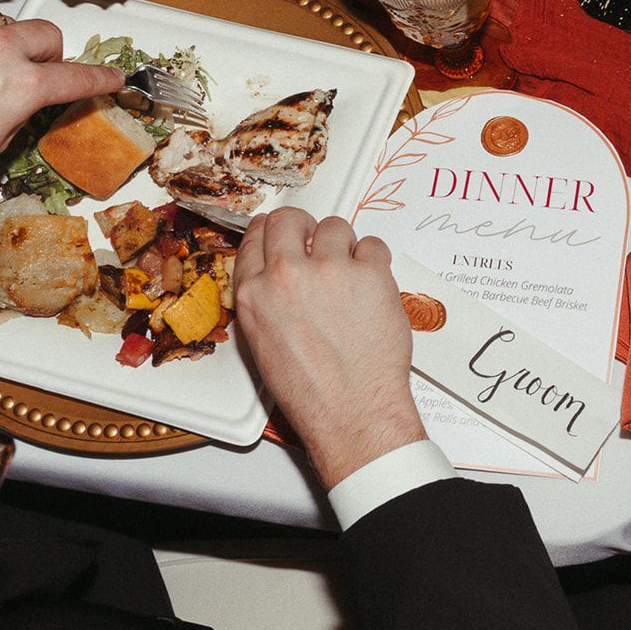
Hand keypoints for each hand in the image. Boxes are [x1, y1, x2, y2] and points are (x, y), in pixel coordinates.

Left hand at [0, 9, 123, 200]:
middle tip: (32, 72)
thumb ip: (21, 109)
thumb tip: (25, 97)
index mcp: (21, 85)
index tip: (110, 77)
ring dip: (0, 43)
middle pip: (46, 34)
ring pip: (0, 23)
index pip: (77, 77)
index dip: (100, 79)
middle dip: (46, 54)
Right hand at [232, 208, 424, 488]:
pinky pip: (374, 245)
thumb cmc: (311, 390)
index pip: (255, 237)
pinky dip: (375, 261)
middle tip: (320, 243)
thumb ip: (267, 301)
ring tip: (351, 276)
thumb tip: (280, 275)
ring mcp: (330, 271)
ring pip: (336, 226)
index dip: (273, 232)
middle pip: (290, 219)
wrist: (351, 410)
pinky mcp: (370, 274)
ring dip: (345, 245)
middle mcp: (287, 276)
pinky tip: (373, 287)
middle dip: (305, 227)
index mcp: (254, 294)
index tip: (284, 233)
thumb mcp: (263, 344)